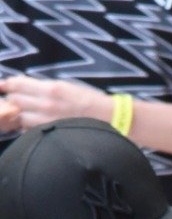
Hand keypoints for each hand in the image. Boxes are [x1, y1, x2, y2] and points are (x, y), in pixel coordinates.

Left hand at [0, 74, 114, 130]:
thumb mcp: (68, 87)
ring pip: (19, 117)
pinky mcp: (51, 134)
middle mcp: (46, 105)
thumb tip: (24, 88)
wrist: (112, 121)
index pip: (17, 84)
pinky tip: (31, 124)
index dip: (8, 84)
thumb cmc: (92, 102)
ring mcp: (48, 122)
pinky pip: (29, 131)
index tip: (4, 85)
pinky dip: (26, 127)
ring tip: (21, 113)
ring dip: (17, 114)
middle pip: (14, 101)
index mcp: (51, 89)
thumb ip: (45, 88)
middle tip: (13, 99)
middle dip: (11, 99)